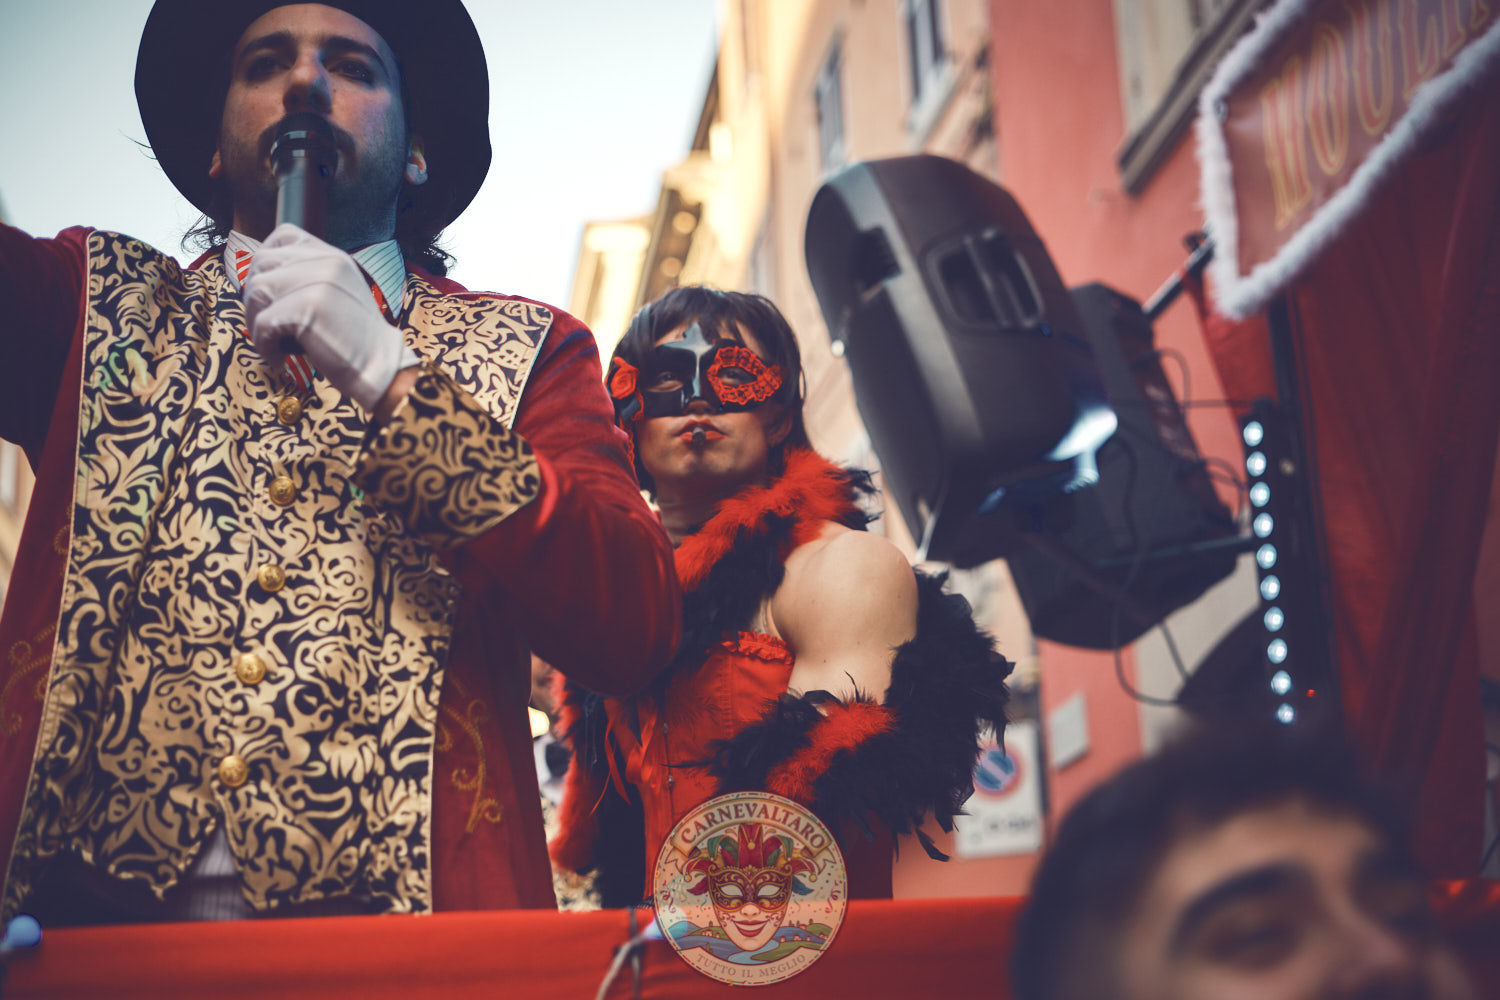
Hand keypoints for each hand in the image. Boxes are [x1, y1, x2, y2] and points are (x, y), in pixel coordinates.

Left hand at [245, 223, 417, 411]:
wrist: (381, 370)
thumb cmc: (354, 342)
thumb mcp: (337, 295)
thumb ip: (308, 278)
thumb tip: (260, 278)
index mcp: (335, 257)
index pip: (284, 235)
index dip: (266, 260)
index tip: (269, 290)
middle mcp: (327, 262)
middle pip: (261, 264)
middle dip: (255, 297)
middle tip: (269, 326)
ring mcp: (318, 283)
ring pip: (255, 291)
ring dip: (256, 323)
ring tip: (275, 343)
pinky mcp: (308, 309)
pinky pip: (262, 323)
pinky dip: (264, 346)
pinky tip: (281, 358)